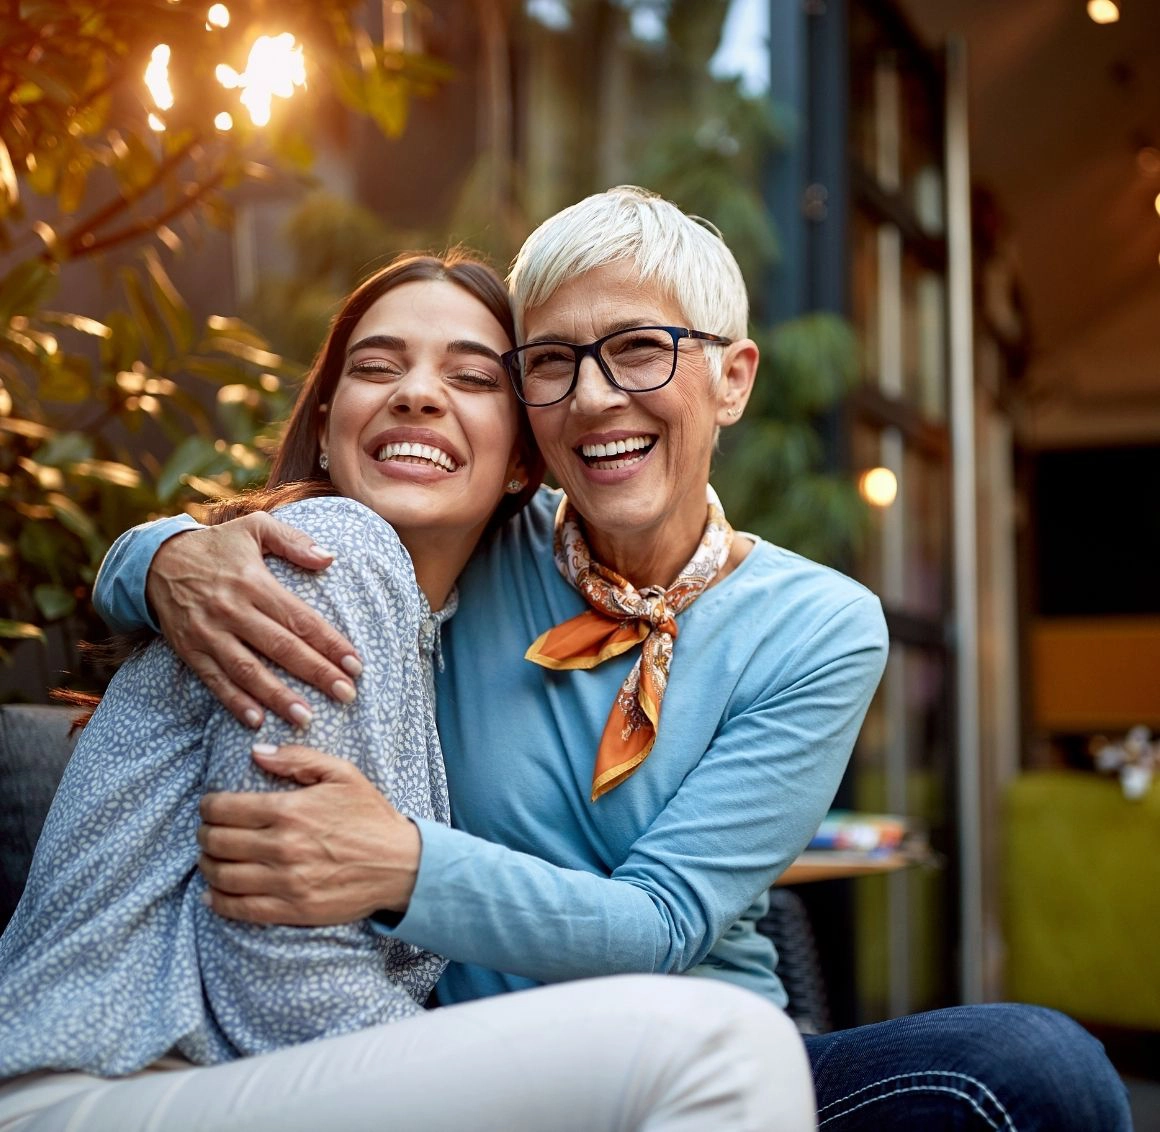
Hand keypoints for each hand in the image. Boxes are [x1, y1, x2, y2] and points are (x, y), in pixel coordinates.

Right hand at [148, 513, 362, 727]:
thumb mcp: (255, 528)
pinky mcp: (189, 650)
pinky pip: (214, 680)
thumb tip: (329, 558)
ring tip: (306, 718)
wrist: (155, 560)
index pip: (300, 618)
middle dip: (316, 673)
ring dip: (277, 696)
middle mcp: (232, 609)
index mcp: (254, 582)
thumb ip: (294, 541)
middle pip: (281, 647)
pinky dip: (234, 702)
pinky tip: (256, 720)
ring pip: (248, 670)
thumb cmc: (217, 546)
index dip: (330, 642)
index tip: (356, 664)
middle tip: (346, 695)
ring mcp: (208, 632)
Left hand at [197, 743, 420, 925]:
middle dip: (203, 834)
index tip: (209, 806)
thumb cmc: (371, 816)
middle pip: (216, 842)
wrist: (401, 864)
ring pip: (222, 876)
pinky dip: (217, 901)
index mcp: (290, 810)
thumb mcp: (342, 774)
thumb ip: (298, 758)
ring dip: (207, 866)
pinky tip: (213, 894)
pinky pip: (239, 909)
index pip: (224, 809)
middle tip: (207, 831)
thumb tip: (256, 752)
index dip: (208, 806)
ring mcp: (286, 881)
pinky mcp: (292, 909)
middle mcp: (282, 846)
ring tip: (211, 858)